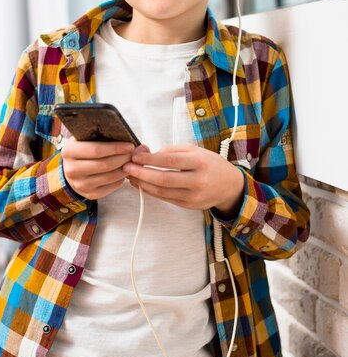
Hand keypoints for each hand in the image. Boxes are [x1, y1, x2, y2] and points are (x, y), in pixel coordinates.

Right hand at [61, 137, 143, 199]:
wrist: (73, 169)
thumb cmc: (84, 150)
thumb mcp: (86, 139)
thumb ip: (104, 137)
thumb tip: (131, 140)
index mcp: (69, 151)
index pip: (96, 150)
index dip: (116, 148)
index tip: (130, 145)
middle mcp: (72, 169)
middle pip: (105, 164)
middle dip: (123, 158)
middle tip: (134, 154)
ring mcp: (80, 184)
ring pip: (109, 177)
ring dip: (125, 169)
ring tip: (132, 162)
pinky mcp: (89, 194)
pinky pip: (111, 187)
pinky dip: (121, 179)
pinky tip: (125, 171)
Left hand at [122, 144, 244, 216]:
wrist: (229, 186)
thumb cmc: (209, 163)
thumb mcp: (194, 150)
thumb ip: (171, 151)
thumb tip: (147, 154)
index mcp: (200, 162)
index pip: (170, 161)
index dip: (149, 159)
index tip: (135, 156)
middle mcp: (198, 181)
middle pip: (163, 179)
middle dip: (141, 173)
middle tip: (126, 167)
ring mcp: (193, 196)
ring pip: (162, 192)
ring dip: (143, 184)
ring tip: (130, 176)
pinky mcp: (189, 206)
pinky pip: (166, 198)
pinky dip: (151, 192)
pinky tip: (141, 184)